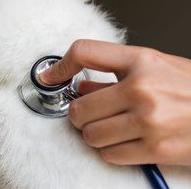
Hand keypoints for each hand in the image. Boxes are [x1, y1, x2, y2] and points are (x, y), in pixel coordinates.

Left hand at [40, 39, 190, 165]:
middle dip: (80, 114)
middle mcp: (141, 88)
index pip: (84, 51)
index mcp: (141, 60)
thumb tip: (79, 86)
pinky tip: (128, 142)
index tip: (49, 77)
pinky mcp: (155, 149)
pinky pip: (109, 154)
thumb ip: (115, 74)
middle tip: (90, 114)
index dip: (59, 66)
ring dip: (95, 134)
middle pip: (78, 106)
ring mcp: (148, 120)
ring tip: (112, 128)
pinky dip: (112, 151)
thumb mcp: (157, 67)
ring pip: (90, 134)